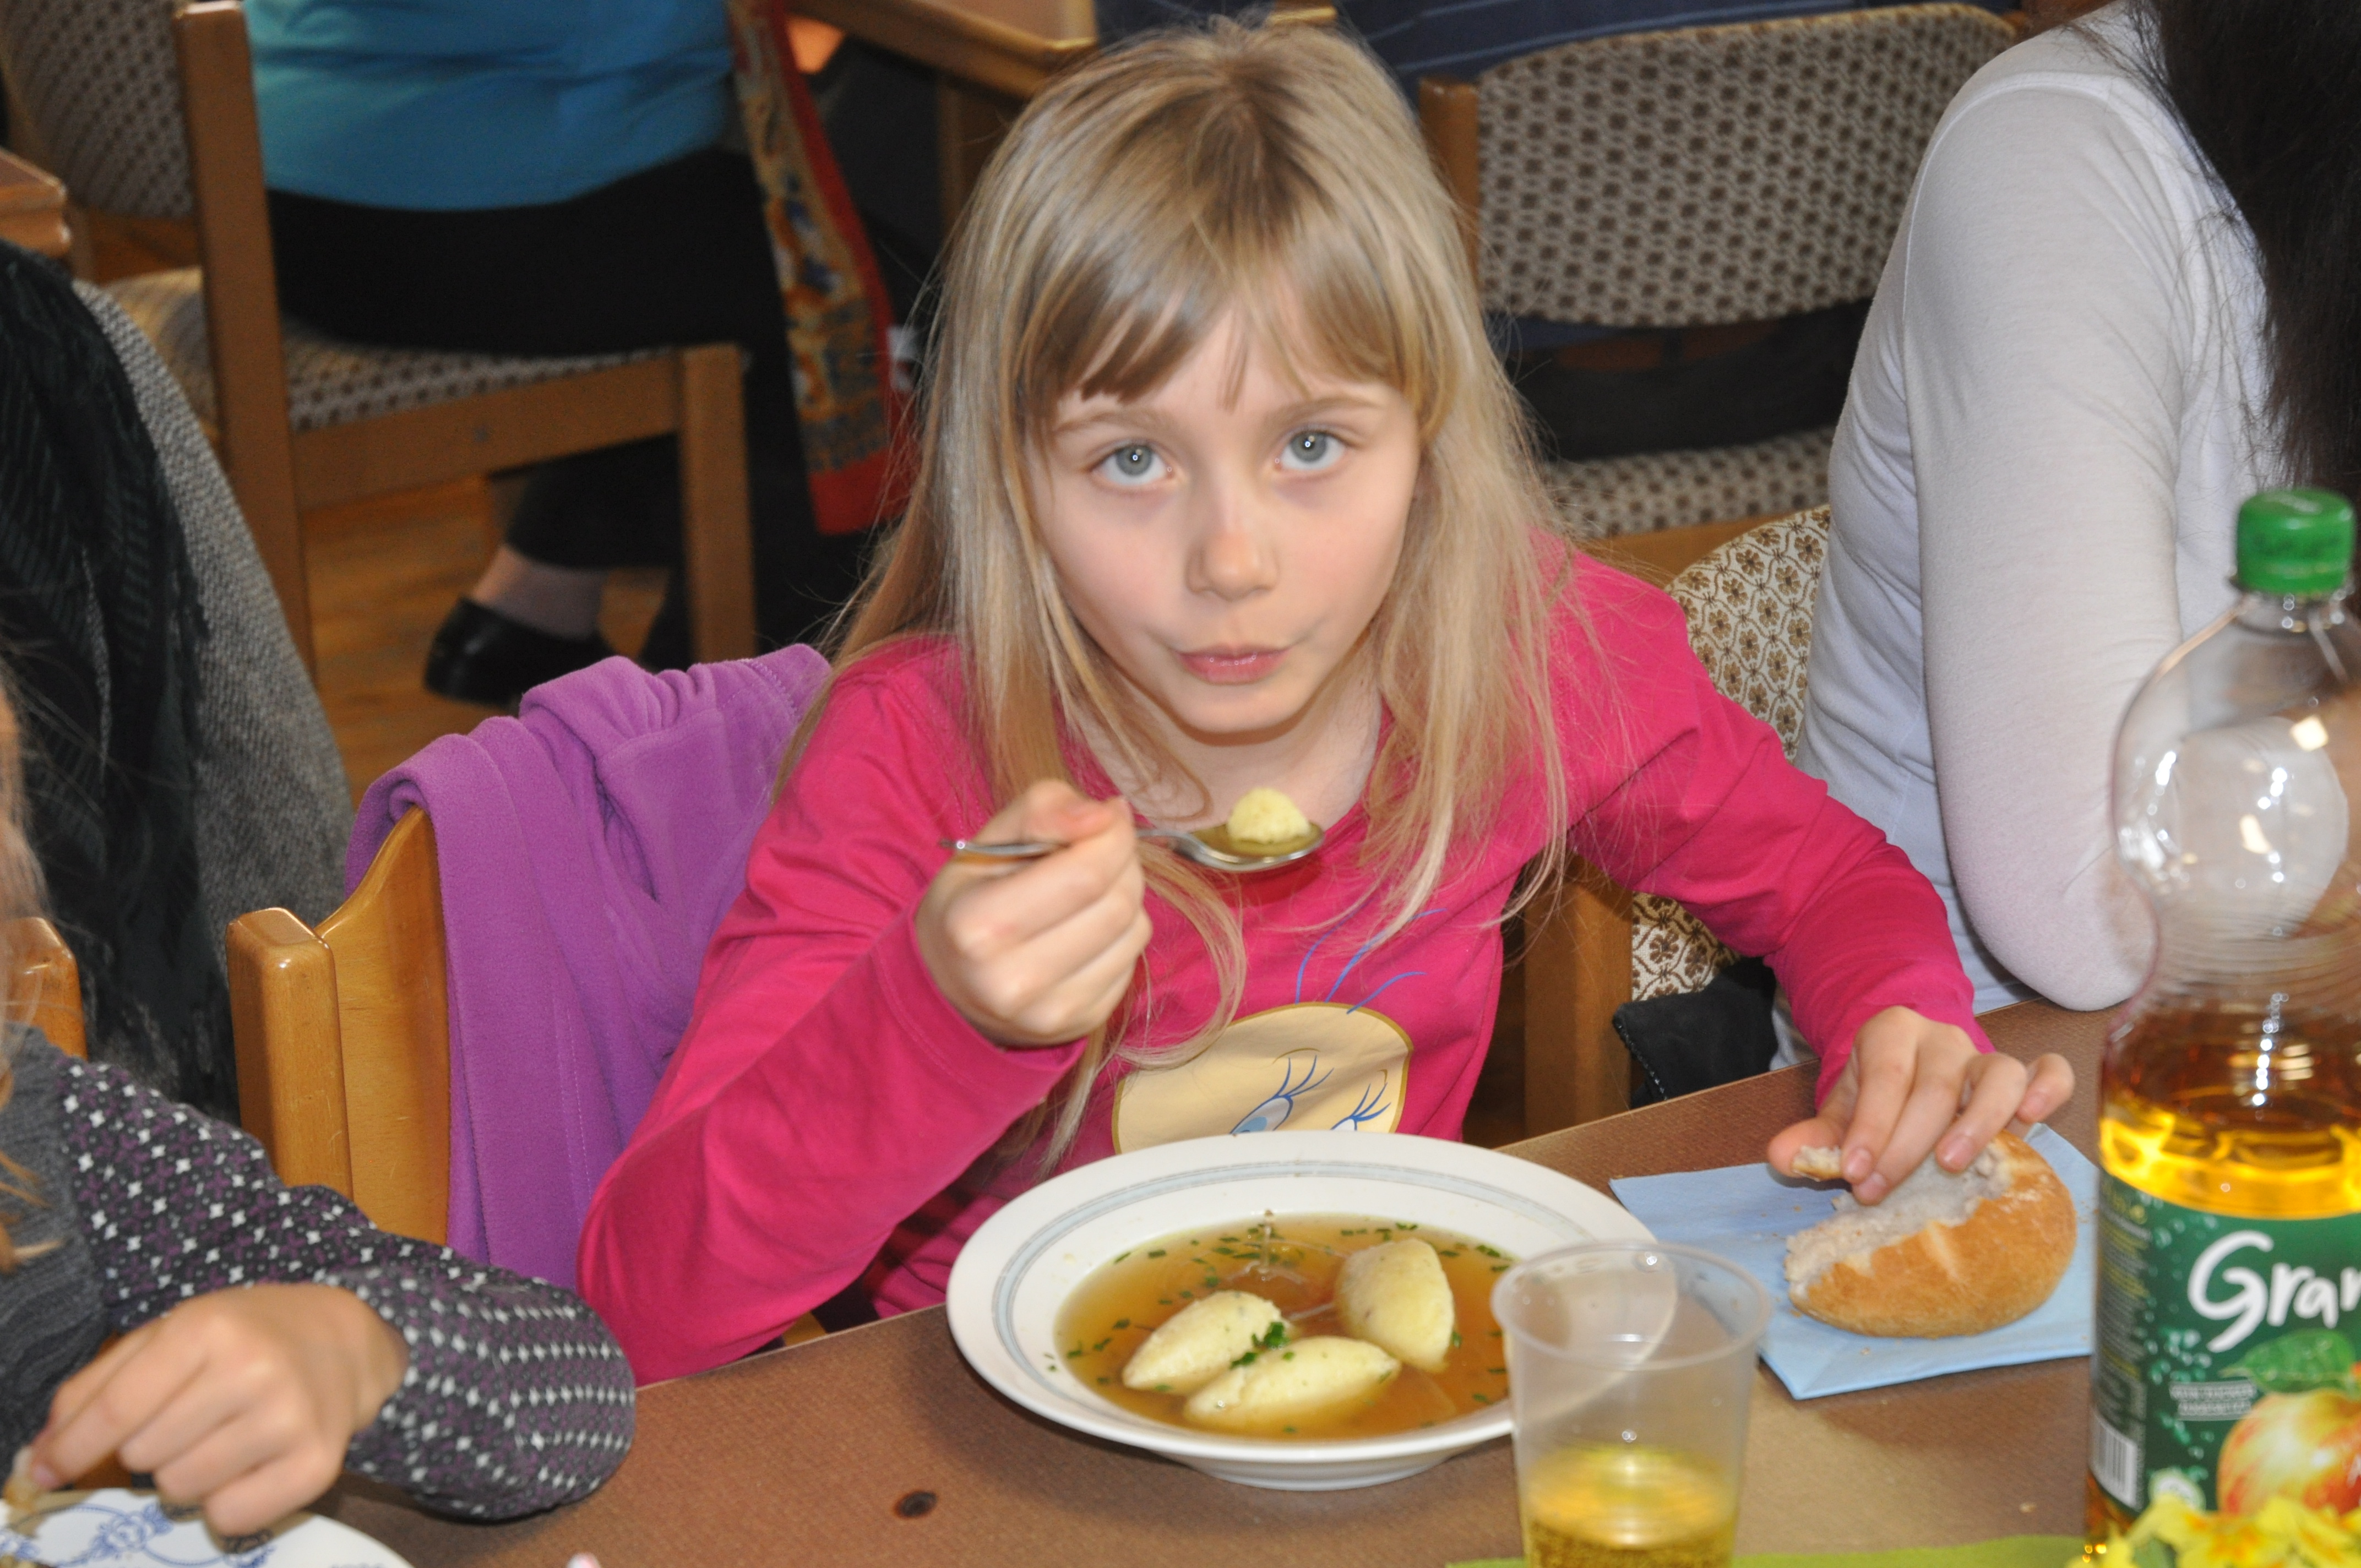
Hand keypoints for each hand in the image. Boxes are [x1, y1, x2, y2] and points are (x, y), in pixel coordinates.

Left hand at [29, 1284, 407, 1536]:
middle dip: (151, 1446)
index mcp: (207, 1329)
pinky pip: (228, 1518)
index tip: (45, 1474)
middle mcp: (252, 1370)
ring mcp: (289, 1419)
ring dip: (186, 1474)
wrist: (343, 1340)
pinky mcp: (318, 1464)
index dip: (70, 1450)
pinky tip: (249, 1464)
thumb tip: (40, 1459)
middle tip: (190, 1417)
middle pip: (143, 1455)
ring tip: (221, 1438)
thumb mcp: (170, 1335)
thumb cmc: (243, 1336)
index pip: (114, 1411)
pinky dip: (225, 1502)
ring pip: (181, 1489)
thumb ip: (97, 1388)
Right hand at [918, 780, 1153, 1046]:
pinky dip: (1122, 932)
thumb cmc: (972, 900)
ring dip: (1127, 895)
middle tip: (1099, 849)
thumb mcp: (987, 841)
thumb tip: (1107, 814)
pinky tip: (1087, 928)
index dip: (1113, 835)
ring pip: (1135, 929)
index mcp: (977, 926)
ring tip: (1089, 888)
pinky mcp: (1082, 1024)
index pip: (1084, 873)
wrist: (951, 984)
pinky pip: (1133, 960)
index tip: (1108, 818)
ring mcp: (1050, 1012)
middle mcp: (1012, 981)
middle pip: (1116, 901)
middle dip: (1122, 861)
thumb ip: (1043, 810)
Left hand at [1765, 1006, 2073, 1203]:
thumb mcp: (1842, 1111)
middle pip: (1934, 1088)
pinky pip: (2049, 1071)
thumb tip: (1784, 1158)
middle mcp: (1943, 1038)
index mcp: (1891, 1033)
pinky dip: (2049, 1089)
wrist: (1912, 1071)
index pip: (1884, 1079)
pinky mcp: (2025, 1075)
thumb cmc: (1878, 1099)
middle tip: (1880, 1191)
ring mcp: (1987, 1055)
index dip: (1869, 1129)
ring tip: (1951, 1165)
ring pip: (1998, 1076)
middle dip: (1905, 1145)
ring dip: (1977, 1122)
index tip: (1853, 1174)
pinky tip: (2034, 1119)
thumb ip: (1816, 1136)